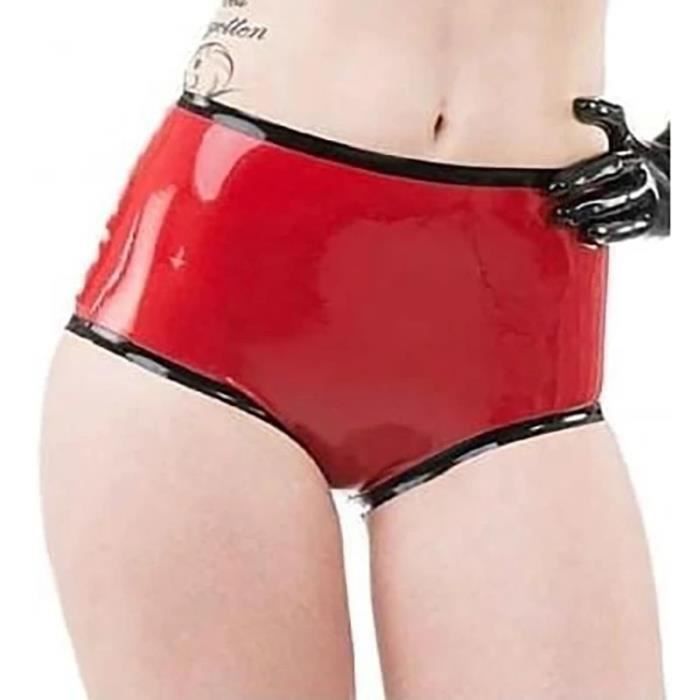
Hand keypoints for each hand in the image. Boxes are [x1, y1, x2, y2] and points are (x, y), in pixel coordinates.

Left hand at [549, 97, 669, 244]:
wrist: (670, 186)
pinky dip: (609, 232)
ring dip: (589, 212)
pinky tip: (588, 237)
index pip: (607, 151)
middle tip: (553, 199)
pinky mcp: (649, 220)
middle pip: (610, 174)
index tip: (554, 183)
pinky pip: (630, 227)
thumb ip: (603, 121)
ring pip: (618, 202)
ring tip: (565, 219)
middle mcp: (639, 171)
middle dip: (580, 186)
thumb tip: (578, 104)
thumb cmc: (631, 163)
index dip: (582, 166)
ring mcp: (645, 195)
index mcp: (629, 151)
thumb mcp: (621, 139)